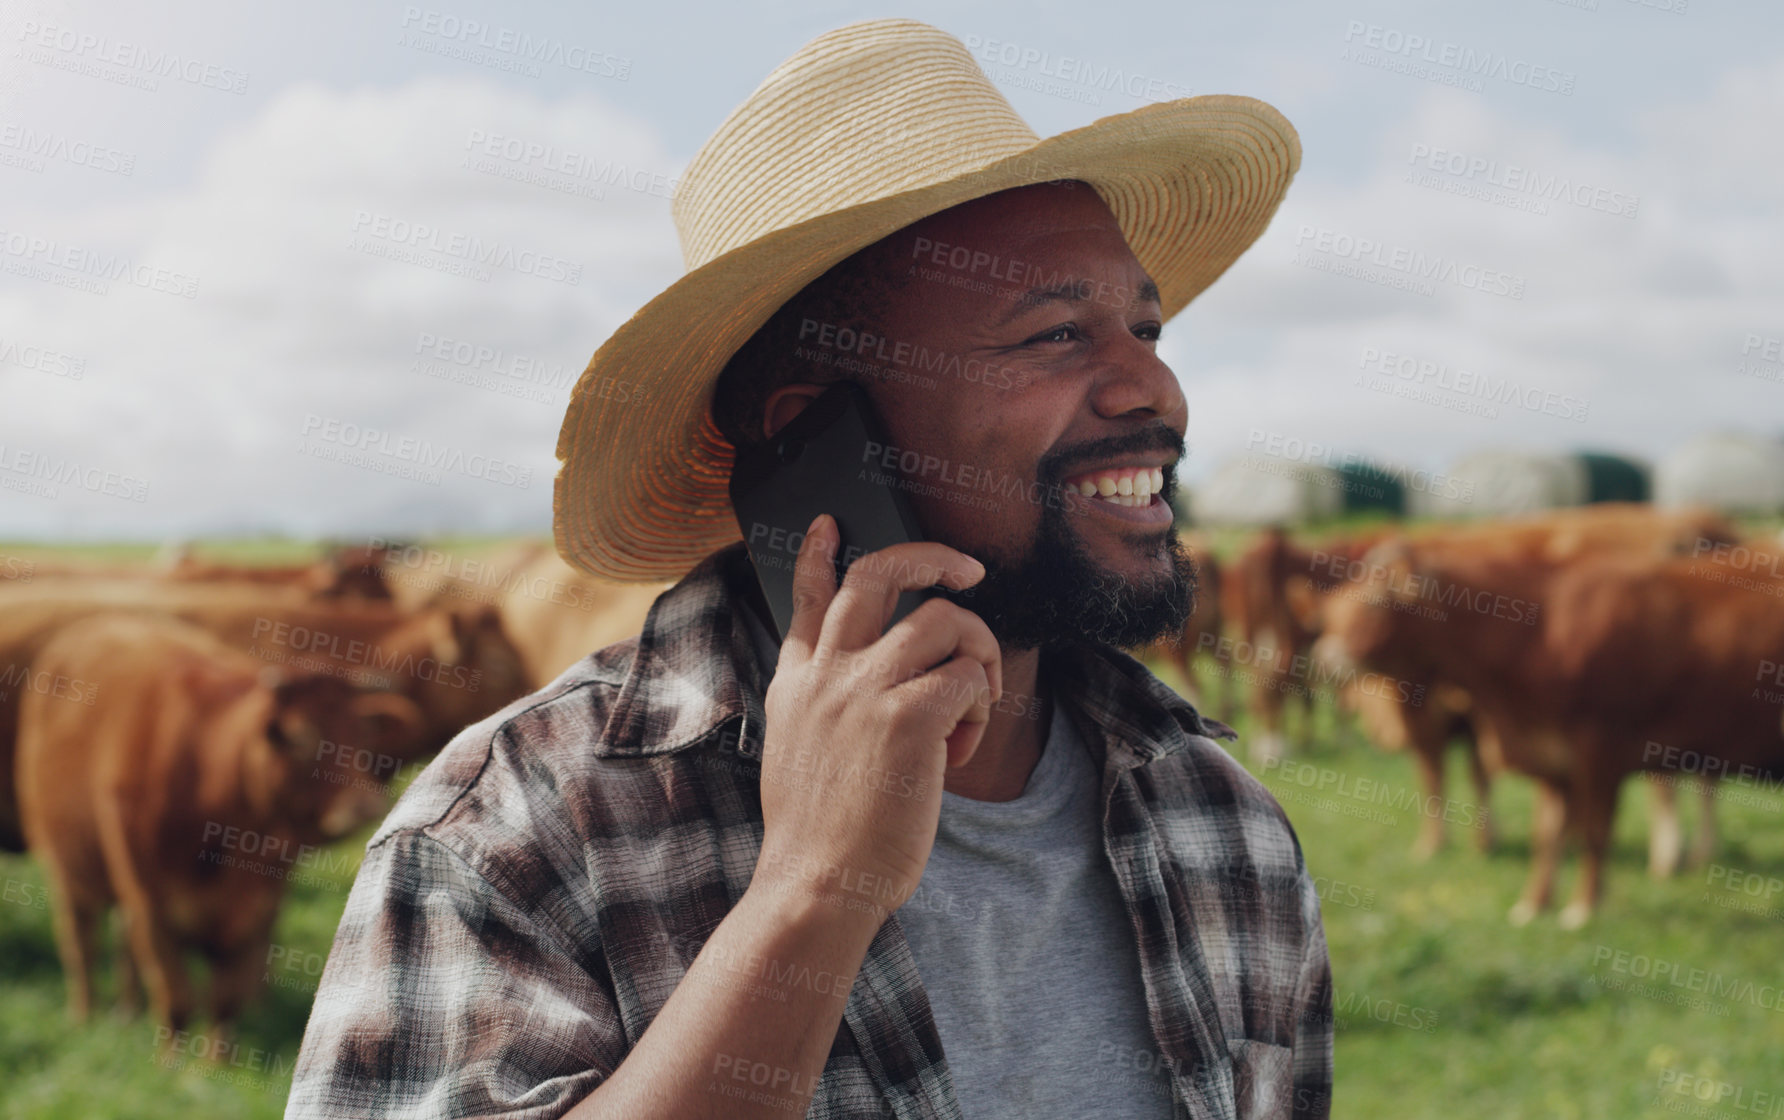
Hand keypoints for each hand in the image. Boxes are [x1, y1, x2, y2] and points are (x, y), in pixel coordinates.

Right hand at [752, 514, 1000, 926]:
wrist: (816, 884)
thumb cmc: (819, 837)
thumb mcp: (797, 753)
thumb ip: (822, 709)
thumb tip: (870, 694)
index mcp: (798, 682)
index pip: (806, 597)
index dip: (818, 553)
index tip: (829, 523)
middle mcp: (828, 673)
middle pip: (878, 574)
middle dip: (932, 557)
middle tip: (971, 572)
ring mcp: (865, 690)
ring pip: (944, 619)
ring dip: (978, 655)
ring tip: (973, 708)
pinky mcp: (907, 718)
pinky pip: (968, 677)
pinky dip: (982, 707)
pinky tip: (963, 750)